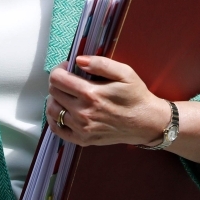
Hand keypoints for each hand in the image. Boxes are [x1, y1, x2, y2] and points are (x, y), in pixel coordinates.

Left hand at [46, 55, 170, 146]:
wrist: (147, 122)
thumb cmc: (136, 95)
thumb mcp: (125, 73)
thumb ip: (100, 64)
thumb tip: (78, 60)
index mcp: (91, 93)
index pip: (57, 79)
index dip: (59, 69)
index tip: (68, 68)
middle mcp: (82, 112)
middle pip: (53, 93)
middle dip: (58, 82)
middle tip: (68, 79)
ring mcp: (81, 128)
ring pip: (52, 110)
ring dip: (55, 99)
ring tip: (66, 94)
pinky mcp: (83, 139)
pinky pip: (57, 129)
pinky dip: (54, 119)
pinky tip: (62, 110)